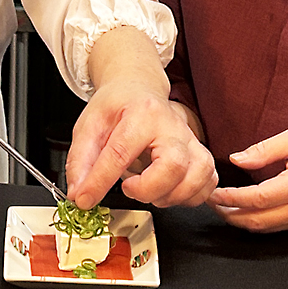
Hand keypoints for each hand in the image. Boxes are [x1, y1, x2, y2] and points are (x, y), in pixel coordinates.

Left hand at [66, 86, 217, 209]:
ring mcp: (191, 140)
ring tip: (148, 188)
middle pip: (173, 165)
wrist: (138, 90)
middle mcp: (172, 125)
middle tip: (129, 187)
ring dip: (169, 195)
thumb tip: (79, 193)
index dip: (100, 181)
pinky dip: (189, 197)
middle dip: (148, 189)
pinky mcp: (201, 154)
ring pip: (196, 177)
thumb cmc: (118, 107)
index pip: (121, 152)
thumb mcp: (90, 125)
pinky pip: (208, 184)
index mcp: (142, 112)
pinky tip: (168, 190)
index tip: (85, 199)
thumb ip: (81, 160)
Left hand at [207, 128, 287, 231]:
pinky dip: (255, 222)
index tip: (214, 192)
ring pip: (265, 228)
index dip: (233, 197)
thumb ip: (265, 149)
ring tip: (220, 207)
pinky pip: (275, 227)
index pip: (259, 198)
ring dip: (239, 220)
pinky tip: (241, 211)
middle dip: (230, 213)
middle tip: (210, 202)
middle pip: (258, 220)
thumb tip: (237, 158)